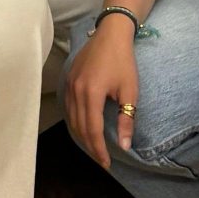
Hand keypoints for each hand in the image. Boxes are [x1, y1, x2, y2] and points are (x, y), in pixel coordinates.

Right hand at [63, 18, 138, 170]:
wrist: (111, 33)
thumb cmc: (123, 61)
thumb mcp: (130, 90)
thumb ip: (126, 118)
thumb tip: (125, 145)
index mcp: (91, 93)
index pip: (92, 130)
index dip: (99, 149)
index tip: (107, 163)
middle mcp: (76, 90)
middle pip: (80, 127)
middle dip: (90, 146)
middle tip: (101, 159)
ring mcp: (70, 84)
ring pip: (72, 118)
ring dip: (82, 135)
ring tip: (94, 146)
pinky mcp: (69, 79)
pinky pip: (69, 107)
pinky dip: (75, 121)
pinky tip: (83, 126)